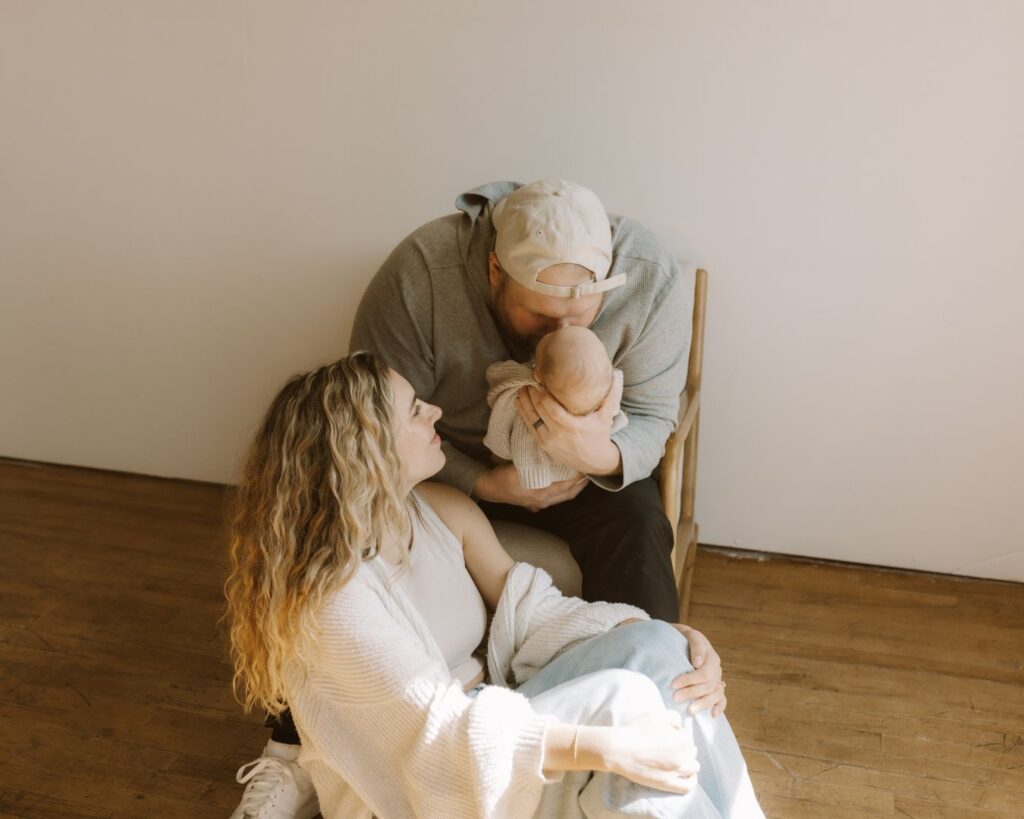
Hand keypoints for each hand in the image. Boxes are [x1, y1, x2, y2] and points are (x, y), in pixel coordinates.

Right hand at [472, 462, 586, 510]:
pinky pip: (555, 499)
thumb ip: (535, 465)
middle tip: (590, 472)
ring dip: (574, 488)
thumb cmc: (503, 476)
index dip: (577, 477)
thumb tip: (552, 456)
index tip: (585, 466)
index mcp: (541, 492)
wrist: (490, 489)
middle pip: (568, 493)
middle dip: (580, 484)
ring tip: (583, 478)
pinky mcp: (535, 505)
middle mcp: (543, 500)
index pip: (566, 485)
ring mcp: (540, 504)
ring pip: (563, 497)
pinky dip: (564, 492)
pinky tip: (568, 486)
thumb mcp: (519, 468)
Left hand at [516, 386, 621, 475]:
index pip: (553, 409)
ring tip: (521, 390)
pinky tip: (519, 403)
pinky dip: (523, 414)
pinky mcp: (543, 445)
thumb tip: (612, 375)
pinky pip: (530, 427)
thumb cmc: (599, 435)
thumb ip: (608, 397)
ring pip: (531, 419)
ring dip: (524, 403)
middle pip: (539, 411)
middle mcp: (558, 435)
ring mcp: (549, 441)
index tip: (541, 383)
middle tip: (527, 382)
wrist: (594, 461)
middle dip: (532, 395)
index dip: (544, 395)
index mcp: (573, 427)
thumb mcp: (606, 417)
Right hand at [597, 711, 698, 793]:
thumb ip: (674, 717)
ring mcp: (675, 771)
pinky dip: (691, 780)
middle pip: (692, 752)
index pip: (687, 737)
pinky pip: (688, 786)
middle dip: (685, 749)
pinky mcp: (668, 784)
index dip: (679, 735)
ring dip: (688, 762)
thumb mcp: (656, 715)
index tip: (669, 737)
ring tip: (678, 761)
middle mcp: (681, 755)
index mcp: (680, 739)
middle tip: (671, 749)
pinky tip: (687, 776)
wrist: (619, 749)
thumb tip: (681, 727)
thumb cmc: (636, 731)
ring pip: (694, 767)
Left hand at [670, 624, 726, 716]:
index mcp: (710, 655)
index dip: (689, 680)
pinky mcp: (715, 686)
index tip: (673, 684)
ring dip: (703, 703)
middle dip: (691, 692)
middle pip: (707, 685)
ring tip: (690, 710)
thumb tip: (698, 663)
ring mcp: (716, 678)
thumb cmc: (682, 636)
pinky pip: (721, 698)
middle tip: (675, 698)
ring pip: (715, 694)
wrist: (681, 639)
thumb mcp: (688, 634)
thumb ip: (695, 645)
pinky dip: (719, 707)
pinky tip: (713, 715)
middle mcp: (716, 668)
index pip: (703, 672)